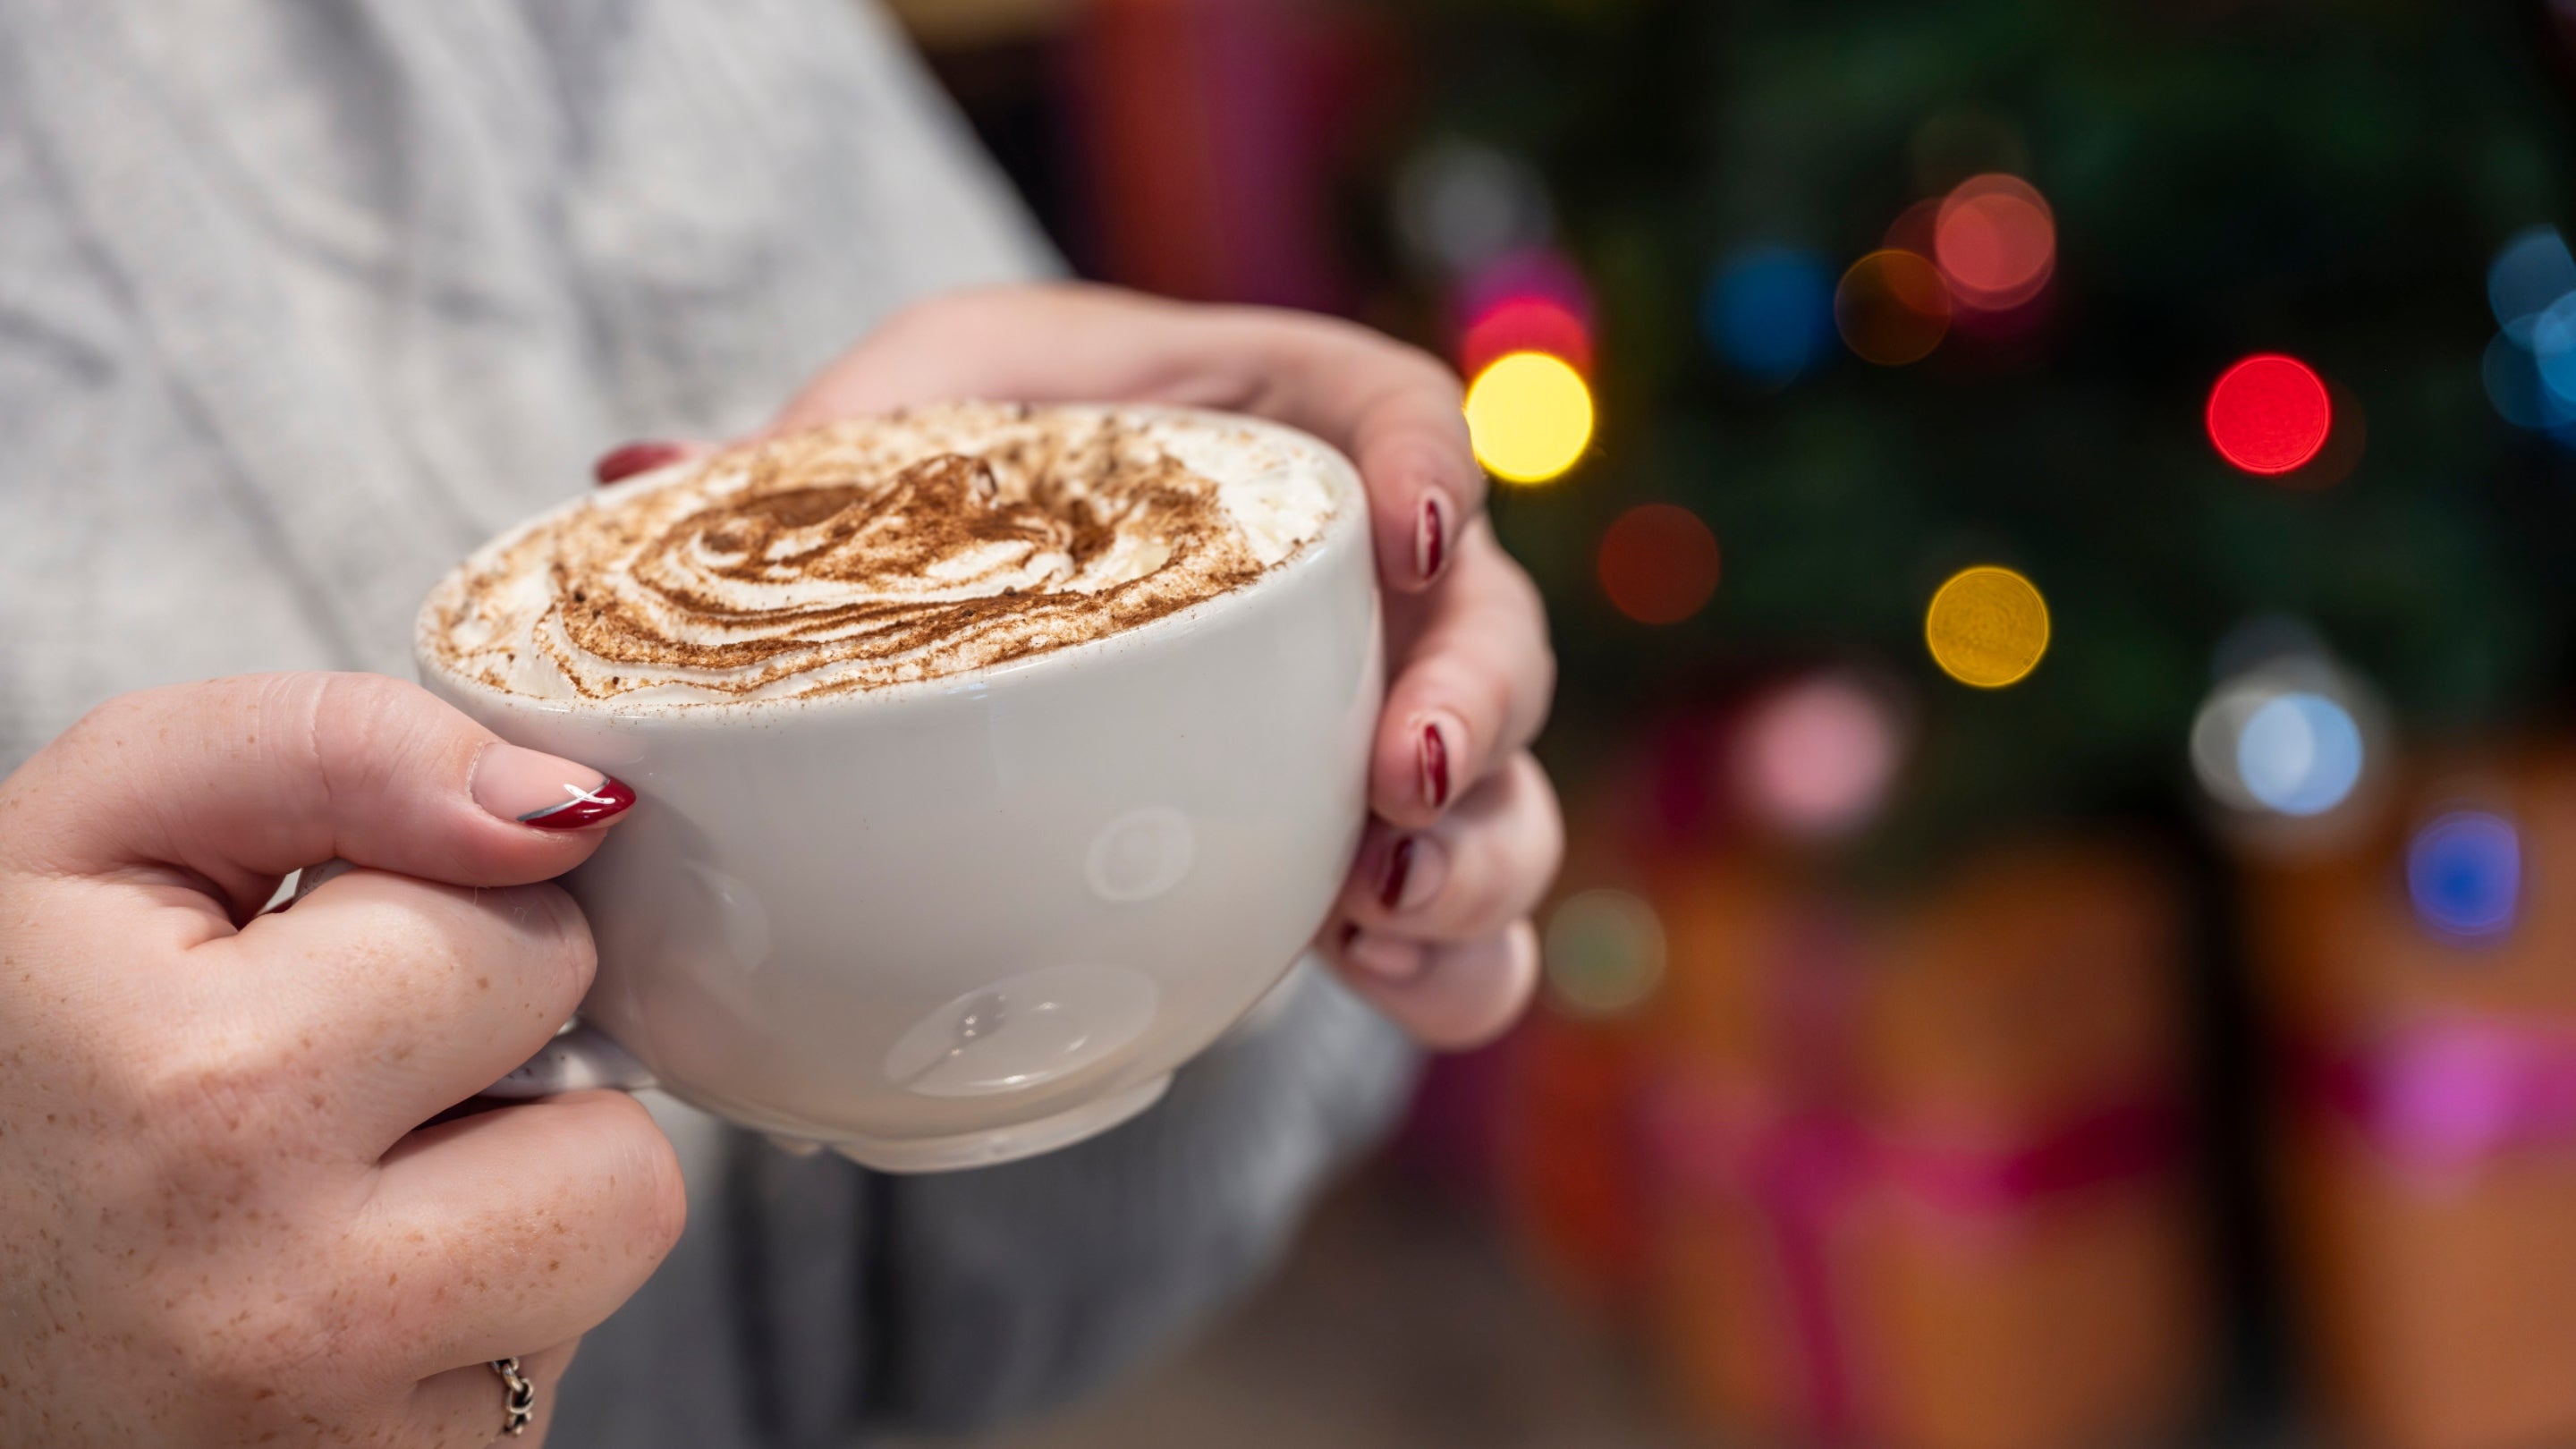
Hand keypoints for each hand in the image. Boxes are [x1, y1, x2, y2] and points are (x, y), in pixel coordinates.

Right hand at [0, 674, 684, 1446]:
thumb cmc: (7, 1055)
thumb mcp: (102, 827)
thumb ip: (341, 752)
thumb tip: (569, 809)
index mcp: (215, 1098)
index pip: (536, 942)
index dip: (440, 926)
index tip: (305, 964)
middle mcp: (294, 1304)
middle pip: (620, 1129)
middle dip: (505, 1074)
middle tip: (328, 1087)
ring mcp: (346, 1444)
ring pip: (609, 1248)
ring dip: (518, 1196)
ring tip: (338, 1194)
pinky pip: (552, 1362)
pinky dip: (475, 1312)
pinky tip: (329, 1297)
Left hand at [762, 283, 1560, 1047]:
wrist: (977, 609)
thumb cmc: (945, 480)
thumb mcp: (881, 429)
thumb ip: (800, 455)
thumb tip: (641, 464)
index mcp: (1254, 428)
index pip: (1396, 408)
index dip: (1435, 461)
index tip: (1412, 532)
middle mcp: (1346, 586)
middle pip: (1492, 620)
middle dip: (1478, 703)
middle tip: (1405, 780)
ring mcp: (1365, 730)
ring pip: (1505, 789)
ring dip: (1484, 857)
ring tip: (1387, 912)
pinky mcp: (1352, 858)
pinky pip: (1460, 923)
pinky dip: (1453, 966)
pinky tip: (1388, 981)